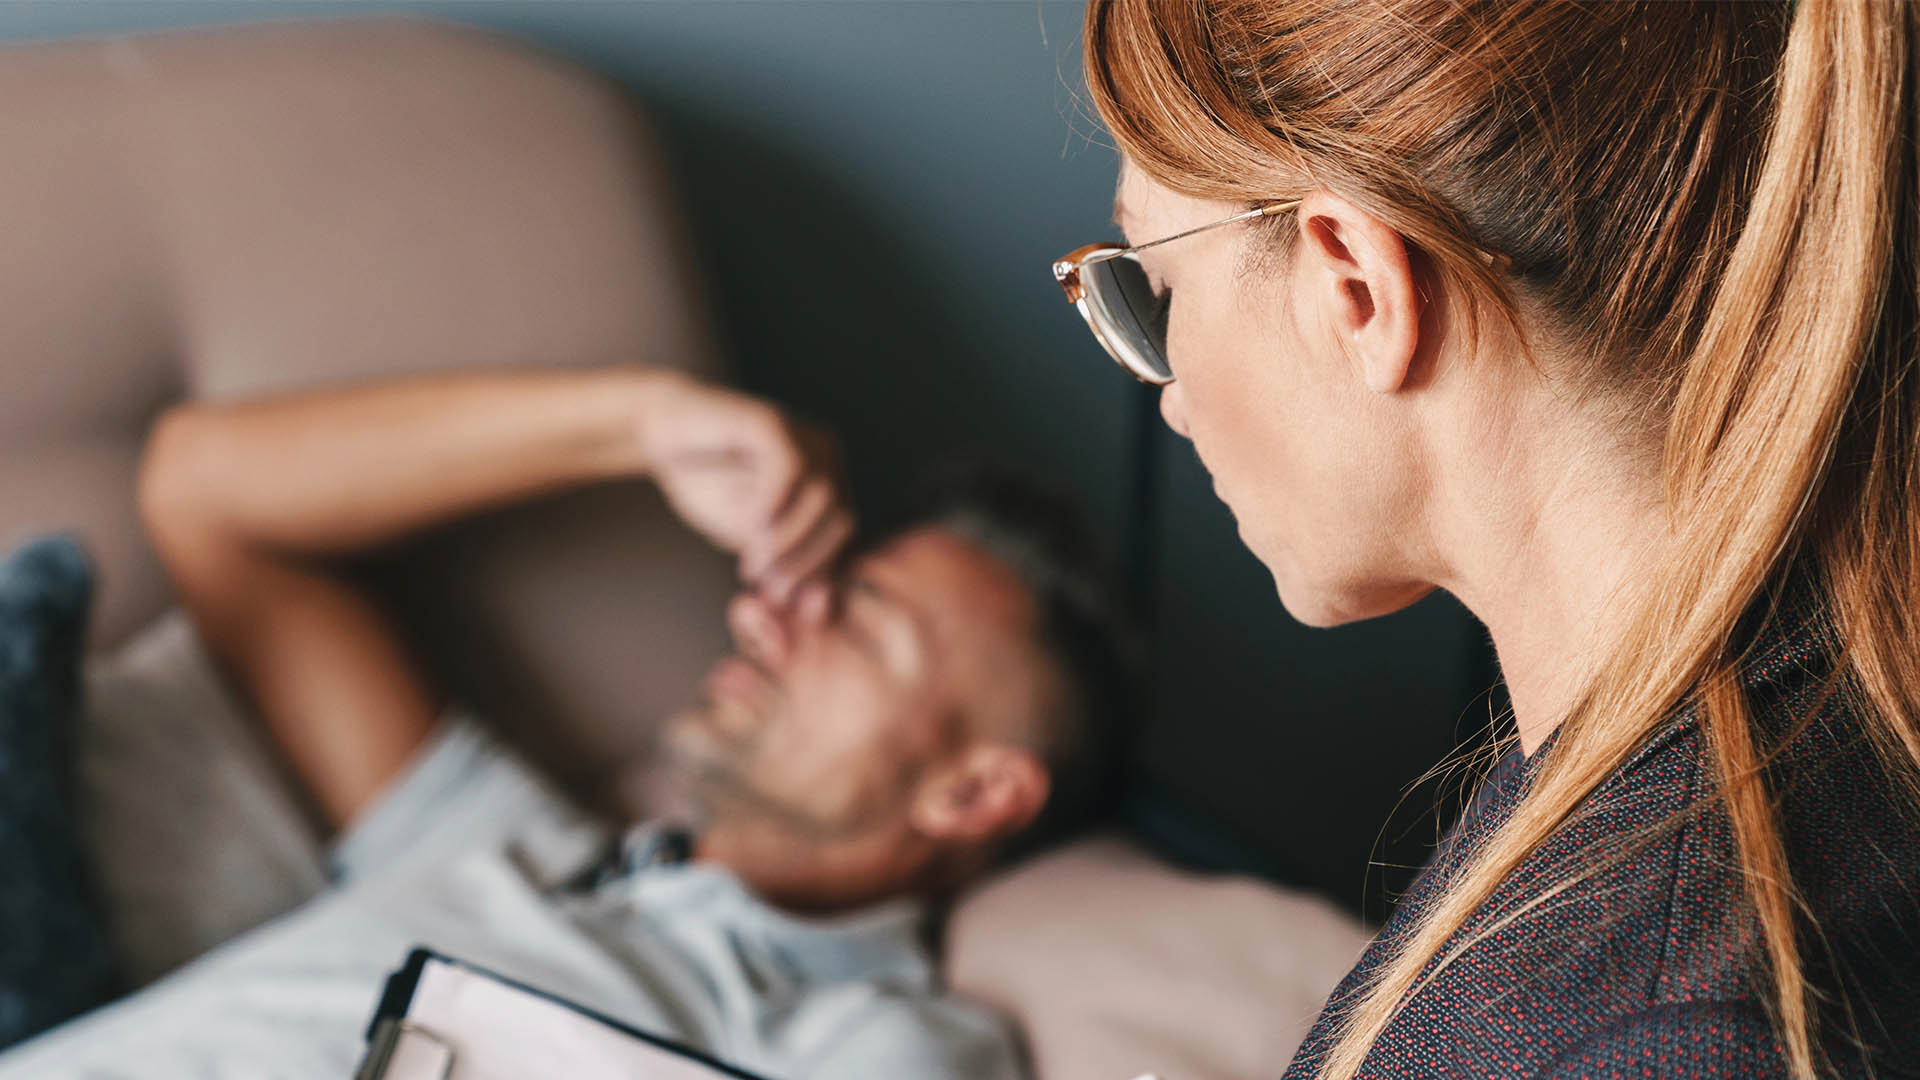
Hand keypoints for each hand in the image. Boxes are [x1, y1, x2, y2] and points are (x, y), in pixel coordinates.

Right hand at [634, 372, 852, 602]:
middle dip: (808, 563)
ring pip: (822, 497)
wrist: (659, 432)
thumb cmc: (706, 483)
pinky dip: (773, 503)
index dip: (821, 576)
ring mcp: (802, 436)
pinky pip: (789, 467)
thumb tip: (817, 612)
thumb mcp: (747, 536)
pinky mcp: (771, 422)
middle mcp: (825, 457)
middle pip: (843, 520)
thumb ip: (783, 565)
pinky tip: (748, 525)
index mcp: (828, 483)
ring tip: (751, 565)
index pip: (844, 539)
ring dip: (788, 541)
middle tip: (770, 589)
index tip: (788, 606)